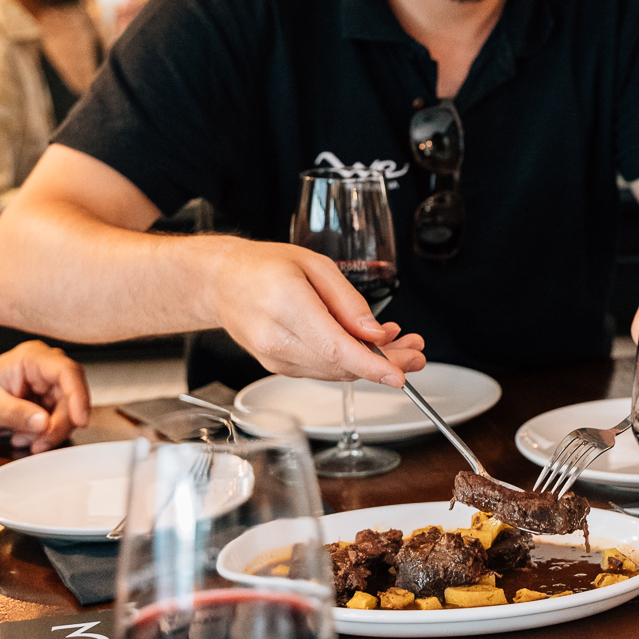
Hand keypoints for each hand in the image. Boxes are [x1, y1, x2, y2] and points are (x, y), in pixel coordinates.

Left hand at [0, 340, 90, 452]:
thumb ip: (17, 414)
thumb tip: (44, 423)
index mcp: (31, 358)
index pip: (67, 372)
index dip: (79, 395)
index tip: (80, 419)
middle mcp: (42, 367)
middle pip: (70, 394)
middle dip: (60, 423)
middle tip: (43, 442)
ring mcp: (44, 383)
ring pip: (66, 409)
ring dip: (50, 431)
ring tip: (25, 441)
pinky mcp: (43, 399)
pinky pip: (56, 418)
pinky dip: (44, 433)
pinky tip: (25, 437)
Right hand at [205, 238, 426, 385]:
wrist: (221, 282)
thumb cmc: (264, 266)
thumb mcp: (314, 265)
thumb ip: (347, 300)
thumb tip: (375, 333)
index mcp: (286, 305)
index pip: (336, 348)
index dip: (372, 365)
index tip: (400, 373)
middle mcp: (277, 339)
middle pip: (341, 365)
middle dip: (385, 363)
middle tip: (416, 354)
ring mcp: (275, 358)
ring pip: (334, 372)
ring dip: (371, 364)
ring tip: (401, 346)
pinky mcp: (277, 366)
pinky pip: (321, 370)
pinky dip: (349, 362)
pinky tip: (368, 346)